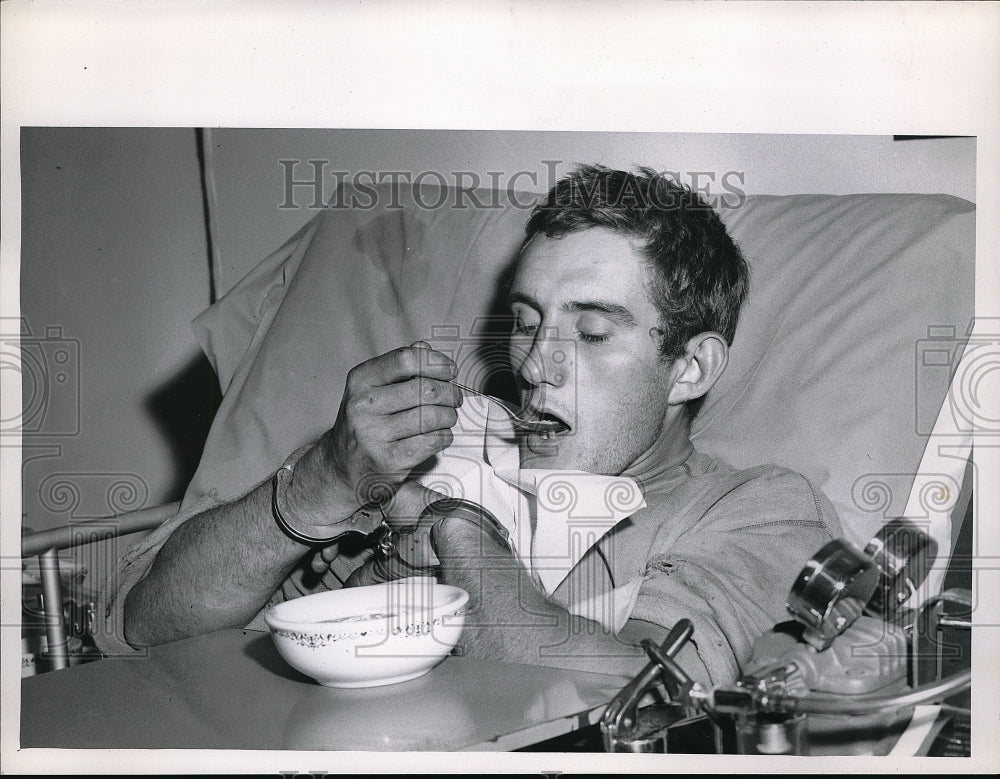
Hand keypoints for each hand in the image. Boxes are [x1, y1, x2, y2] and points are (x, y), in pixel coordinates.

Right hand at [320, 342, 461, 505]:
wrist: (342, 466)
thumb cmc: (366, 423)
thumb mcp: (373, 389)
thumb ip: (399, 367)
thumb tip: (424, 348)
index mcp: (361, 381)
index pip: (406, 360)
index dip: (436, 363)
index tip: (450, 371)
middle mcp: (363, 406)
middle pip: (425, 389)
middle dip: (450, 392)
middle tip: (454, 398)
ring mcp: (374, 435)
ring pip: (432, 416)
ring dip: (449, 416)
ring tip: (447, 417)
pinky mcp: (388, 461)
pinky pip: (432, 441)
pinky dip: (443, 436)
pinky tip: (438, 436)